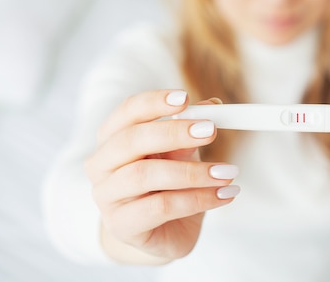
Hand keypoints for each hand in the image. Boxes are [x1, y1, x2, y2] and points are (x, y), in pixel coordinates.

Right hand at [85, 90, 239, 263]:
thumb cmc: (168, 185)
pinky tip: (223, 194)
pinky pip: (161, 207)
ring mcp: (107, 197)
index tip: (185, 98)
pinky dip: (198, 199)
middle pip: (132, 140)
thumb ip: (191, 130)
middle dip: (174, 132)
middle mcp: (102, 165)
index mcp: (113, 137)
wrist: (161, 232)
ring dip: (192, 171)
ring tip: (227, 172)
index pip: (127, 111)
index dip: (154, 102)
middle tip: (211, 131)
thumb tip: (214, 105)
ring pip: (145, 175)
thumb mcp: (180, 153)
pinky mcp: (122, 226)